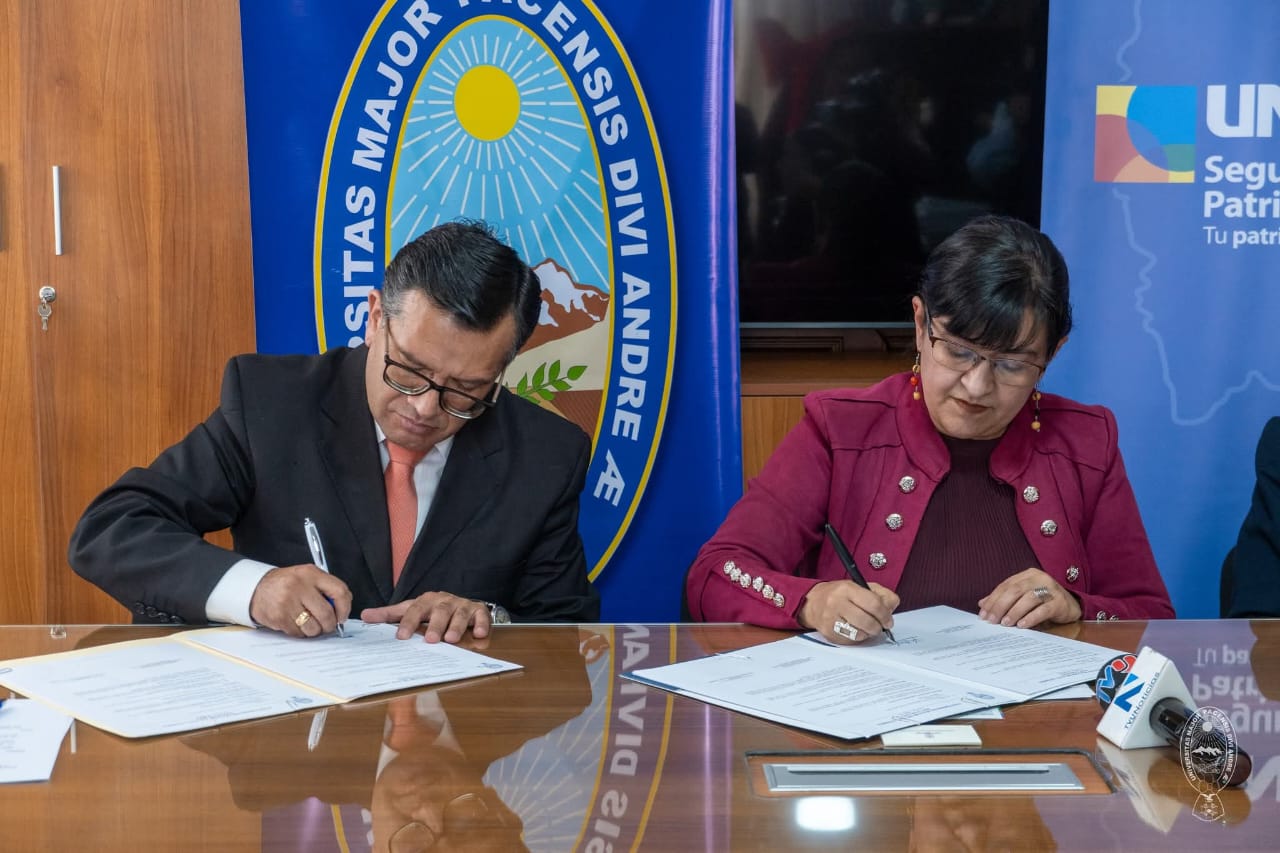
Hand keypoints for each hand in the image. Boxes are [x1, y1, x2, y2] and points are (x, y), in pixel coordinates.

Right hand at [249, 564, 351, 637]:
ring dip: (315, 630)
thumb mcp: (307, 577)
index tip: (343, 616)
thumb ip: (326, 589)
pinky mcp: (278, 617)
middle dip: (330, 624)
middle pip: (327, 614)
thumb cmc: (287, 583)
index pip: (339, 591)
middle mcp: (299, 586)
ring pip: (313, 627)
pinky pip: (298, 633)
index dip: (345, 608)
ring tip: (310, 623)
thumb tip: (342, 609)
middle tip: (328, 625)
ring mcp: (287, 602)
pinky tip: (296, 623)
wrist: (257, 587)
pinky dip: (301, 632)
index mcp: (311, 574)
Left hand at [361, 592, 491, 643]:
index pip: (415, 609)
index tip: (402, 637)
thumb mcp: (411, 610)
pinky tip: (479, 634)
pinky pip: (481, 616)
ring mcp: (462, 606)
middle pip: (439, 611)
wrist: (459, 604)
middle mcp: (444, 601)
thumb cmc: (432, 611)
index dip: (409, 622)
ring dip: (457, 626)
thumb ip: (389, 615)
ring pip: (460, 614)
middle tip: (431, 640)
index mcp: (426, 600)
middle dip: (435, 625)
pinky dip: (481, 624)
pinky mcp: (478, 611)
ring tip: (452, 639)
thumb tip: (363, 616)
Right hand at [798, 580, 898, 644]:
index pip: (873, 604)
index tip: (888, 620)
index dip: (885, 615)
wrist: (813, 603)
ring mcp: (831, 619)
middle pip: (867, 621)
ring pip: (860, 633)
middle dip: (878, 627)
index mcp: (847, 589)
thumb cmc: (840, 595)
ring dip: (868, 633)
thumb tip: (891, 609)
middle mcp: (837, 603)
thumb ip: (880, 594)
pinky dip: (857, 638)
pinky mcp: (829, 633)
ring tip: (866, 627)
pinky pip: (851, 641)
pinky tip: (855, 630)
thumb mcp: (860, 586)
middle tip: (880, 627)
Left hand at [978, 567, 1081, 627]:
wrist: (1072, 606)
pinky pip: (1043, 609)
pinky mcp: (1060, 602)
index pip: (1005, 585)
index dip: (993, 599)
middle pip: (1015, 590)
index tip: (983, 613)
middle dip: (1000, 606)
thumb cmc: (1044, 601)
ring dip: (1014, 612)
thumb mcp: (1023, 597)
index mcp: (1027, 575)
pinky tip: (1022, 625)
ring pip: (1028, 598)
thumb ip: (1004, 598)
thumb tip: (982, 604)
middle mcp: (1039, 578)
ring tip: (1005, 623)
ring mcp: (1051, 589)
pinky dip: (1031, 617)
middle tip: (991, 620)